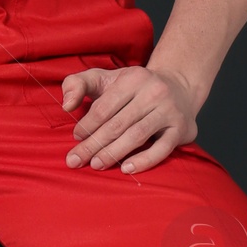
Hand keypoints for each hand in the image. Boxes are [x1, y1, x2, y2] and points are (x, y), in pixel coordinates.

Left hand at [62, 64, 198, 174]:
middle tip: (75, 160)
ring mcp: (169, 111)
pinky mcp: (181, 129)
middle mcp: (153, 92)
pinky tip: (125, 168)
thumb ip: (77, 84)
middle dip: (93, 144)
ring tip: (96, 165)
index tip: (76, 138)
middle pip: (117, 124)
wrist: (178, 87)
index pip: (104, 107)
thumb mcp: (105, 77)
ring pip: (137, 136)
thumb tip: (66, 106)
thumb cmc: (133, 87)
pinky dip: (143, 160)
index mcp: (133, 78)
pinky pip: (162, 149)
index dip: (87, 125)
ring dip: (113, 153)